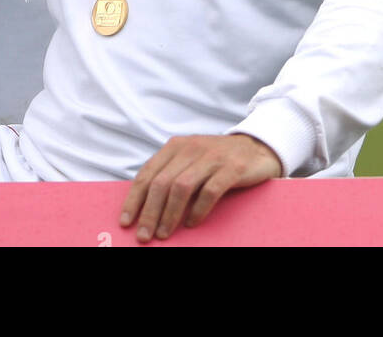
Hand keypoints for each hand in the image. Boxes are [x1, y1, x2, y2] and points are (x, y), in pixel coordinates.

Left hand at [119, 133, 282, 242]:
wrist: (257, 147)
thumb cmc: (217, 160)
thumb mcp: (190, 161)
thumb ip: (171, 176)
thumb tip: (145, 209)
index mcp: (176, 146)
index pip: (147, 174)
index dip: (134, 199)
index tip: (126, 222)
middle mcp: (191, 148)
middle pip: (162, 183)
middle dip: (149, 212)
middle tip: (144, 236)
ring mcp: (212, 156)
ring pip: (182, 187)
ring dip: (169, 214)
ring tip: (163, 234)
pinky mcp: (232, 167)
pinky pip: (210, 191)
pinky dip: (198, 210)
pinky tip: (192, 223)